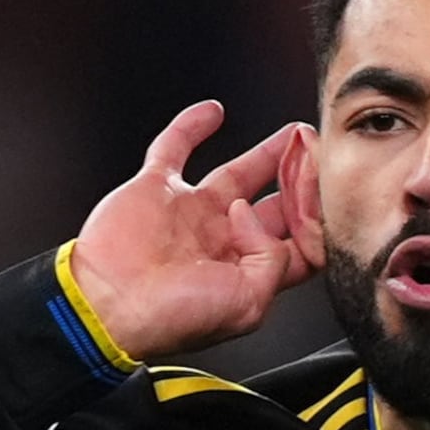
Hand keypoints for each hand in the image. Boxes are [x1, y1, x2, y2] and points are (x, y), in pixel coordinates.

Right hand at [63, 102, 317, 361]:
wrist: (106, 306)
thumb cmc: (170, 318)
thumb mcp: (246, 304)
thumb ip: (271, 258)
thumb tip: (253, 212)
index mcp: (247, 272)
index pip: (300, 239)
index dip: (317, 216)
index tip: (324, 194)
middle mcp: (223, 241)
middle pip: (279, 205)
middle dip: (304, 181)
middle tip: (319, 153)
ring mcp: (190, 213)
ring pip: (241, 173)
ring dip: (271, 153)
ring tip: (298, 134)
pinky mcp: (155, 190)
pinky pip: (176, 148)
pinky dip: (192, 126)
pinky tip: (213, 111)